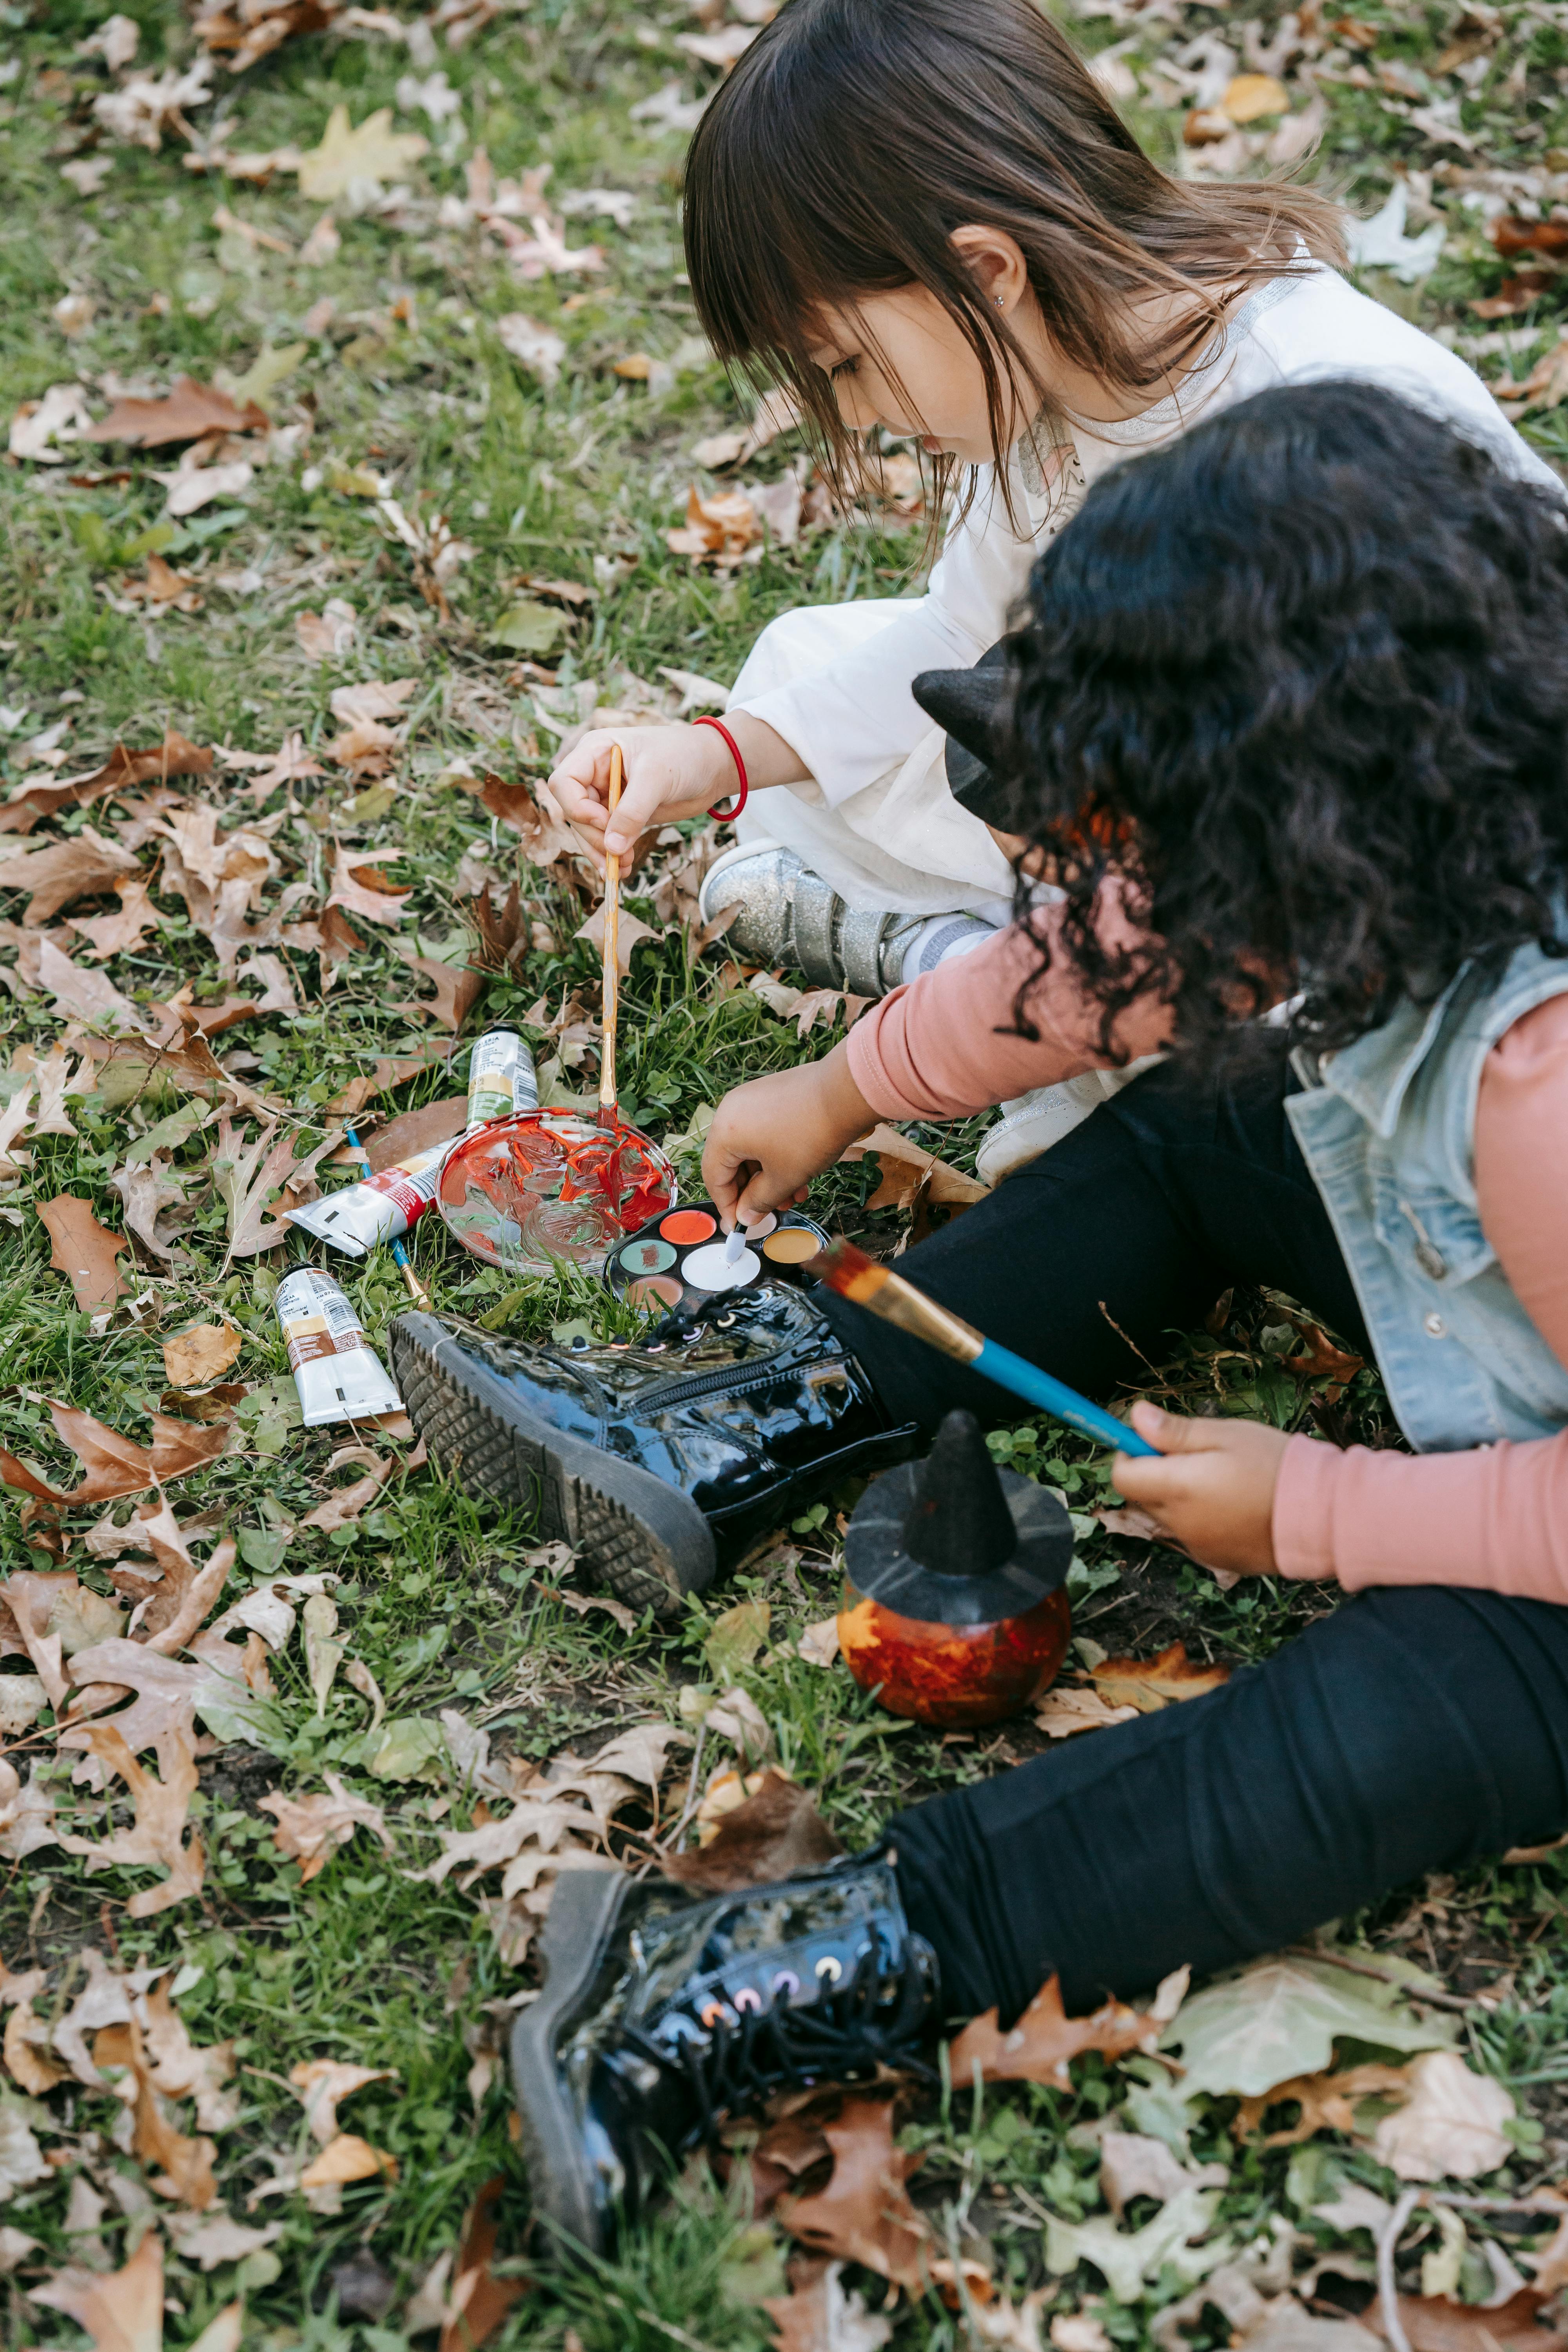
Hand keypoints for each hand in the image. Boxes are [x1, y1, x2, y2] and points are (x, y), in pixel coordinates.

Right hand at [547, 724, 734, 866]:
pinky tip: (624, 868)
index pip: (564, 782)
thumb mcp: (656, 778)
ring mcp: (607, 796)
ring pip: (588, 831)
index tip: (605, 823)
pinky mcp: (622, 815)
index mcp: (595, 752)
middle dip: (593, 837)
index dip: (577, 807)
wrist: (713, 766)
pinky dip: (613, 855)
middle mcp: (595, 774)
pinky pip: (607, 839)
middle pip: (574, 813)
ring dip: (602, 852)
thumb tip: (611, 847)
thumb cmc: (685, 756)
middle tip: (617, 855)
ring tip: (623, 867)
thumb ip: (632, 811)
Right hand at [703, 1043, 874, 1228]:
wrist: (847, 1093)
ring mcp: (751, 1099)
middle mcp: (731, 1110)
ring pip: (750, 1147)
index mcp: (725, 1131)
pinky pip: (762, 1130)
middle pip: (731, 1161)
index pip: (714, 1177)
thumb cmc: (811, 1136)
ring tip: (794, 1195)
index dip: (727, 1206)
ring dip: (768, 1176)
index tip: (740, 1226)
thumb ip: (759, 1201)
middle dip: (753, 1191)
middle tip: (772, 1211)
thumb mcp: (784, 1177)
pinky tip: (799, 1171)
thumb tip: (746, 1217)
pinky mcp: (770, 1094)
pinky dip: (775, 1154)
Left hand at [1110, 1403, 1290, 1576]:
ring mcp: (1197, 1546)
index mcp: (1177, 1488)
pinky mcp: (1217, 1559)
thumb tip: (1135, 1417)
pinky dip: (1202, 1518)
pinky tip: (1236, 1505)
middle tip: (1196, 1455)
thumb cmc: (1274, 1465)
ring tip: (1224, 1480)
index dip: (1128, 1454)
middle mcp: (1180, 1523)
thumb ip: (1174, 1431)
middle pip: (1142, 1497)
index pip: (1122, 1477)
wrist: (1321, 1515)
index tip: (1150, 1440)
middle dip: (1156, 1473)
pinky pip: (1194, 1534)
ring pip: (1169, 1516)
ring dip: (1180, 1497)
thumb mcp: (1225, 1435)